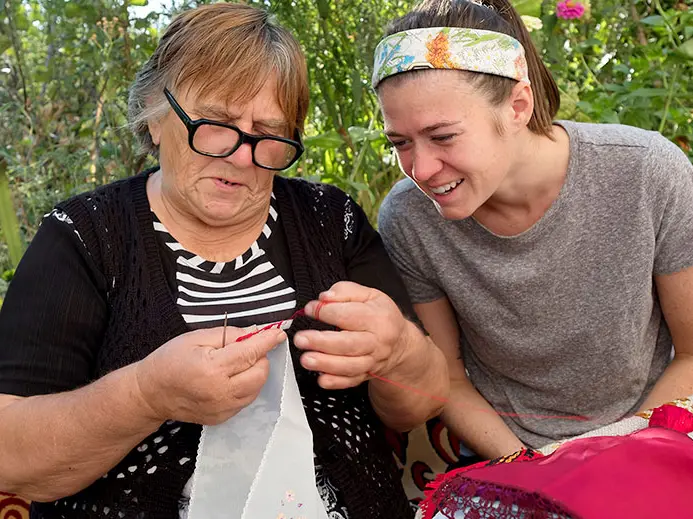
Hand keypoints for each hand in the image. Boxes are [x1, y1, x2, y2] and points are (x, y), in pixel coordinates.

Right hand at [134, 326, 285, 424]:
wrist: (151, 393)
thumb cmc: (169, 361)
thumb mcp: (195, 338)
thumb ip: (228, 335)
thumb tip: (254, 332)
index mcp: (212, 369)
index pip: (250, 353)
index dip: (267, 341)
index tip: (278, 333)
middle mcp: (220, 392)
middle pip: (260, 373)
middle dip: (259, 357)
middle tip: (245, 349)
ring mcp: (222, 408)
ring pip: (257, 387)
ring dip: (254, 372)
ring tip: (234, 364)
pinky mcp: (222, 418)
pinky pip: (246, 399)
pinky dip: (245, 386)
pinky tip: (229, 379)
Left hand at [293, 281, 413, 389]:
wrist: (400, 343)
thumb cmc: (382, 316)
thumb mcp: (370, 294)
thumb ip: (345, 291)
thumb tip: (325, 298)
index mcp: (377, 318)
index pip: (349, 315)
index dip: (325, 311)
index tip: (310, 309)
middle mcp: (376, 342)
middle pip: (348, 344)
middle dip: (322, 342)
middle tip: (301, 339)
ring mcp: (371, 361)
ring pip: (349, 366)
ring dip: (325, 364)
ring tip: (306, 358)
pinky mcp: (365, 375)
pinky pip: (350, 381)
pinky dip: (335, 382)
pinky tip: (321, 379)